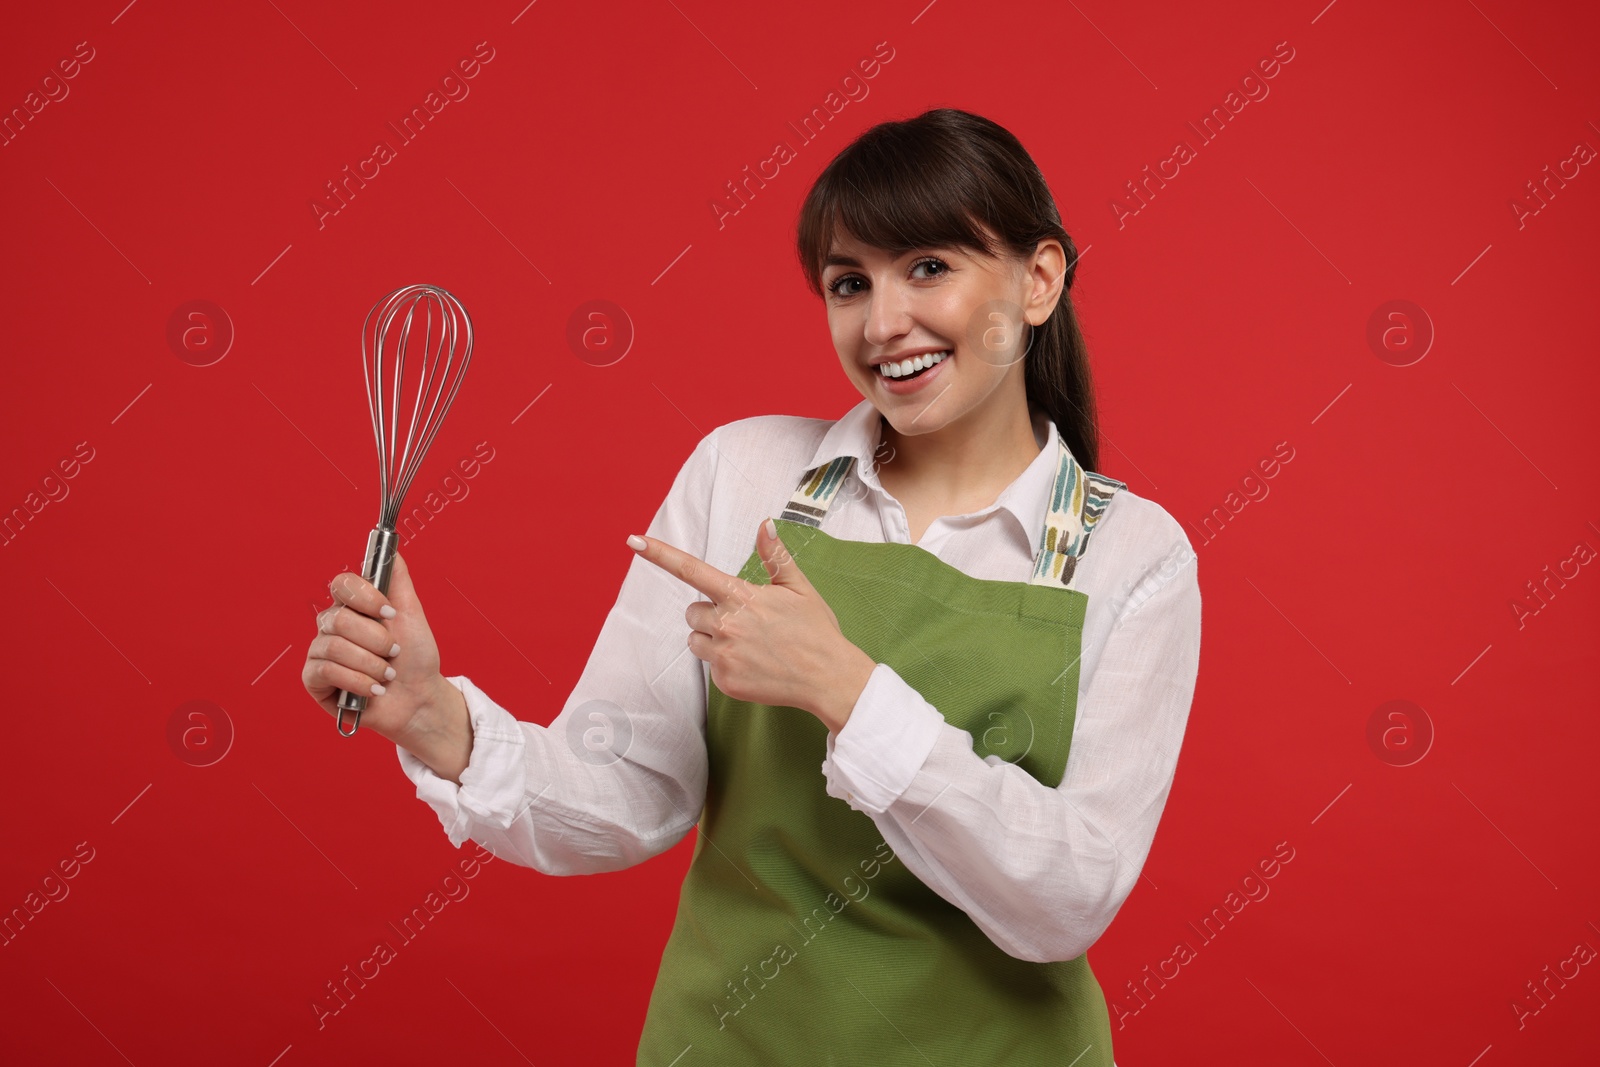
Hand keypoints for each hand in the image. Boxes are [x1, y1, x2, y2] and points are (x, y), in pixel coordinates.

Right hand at [301, 553, 450, 741]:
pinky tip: (372, 690)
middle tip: (394, 653)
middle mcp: (332, 626)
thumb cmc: (415, 658)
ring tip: (386, 676)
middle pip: (339, 618)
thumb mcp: (412, 614)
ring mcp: (320, 652)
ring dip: (371, 665)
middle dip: (376, 640)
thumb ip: (398, 580)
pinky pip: (325, 671)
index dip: (365, 597)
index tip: (389, 613)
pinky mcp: (314, 680)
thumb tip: (392, 547)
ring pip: (334, 647)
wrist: (418, 698)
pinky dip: (356, 681)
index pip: (341, 584)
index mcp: (353, 607)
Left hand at [629, 517, 875, 730]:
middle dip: (710, 614)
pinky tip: (753, 665)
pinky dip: (725, 664)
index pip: (692, 570)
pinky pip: (710, 666)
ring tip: (749, 644)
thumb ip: (775, 557)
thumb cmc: (815, 631)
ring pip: (696, 639)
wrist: (829, 679)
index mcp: (741, 596)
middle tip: (745, 621)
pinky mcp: (725, 681)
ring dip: (712, 639)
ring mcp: (724, 655)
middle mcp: (727, 625)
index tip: (634, 541)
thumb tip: (764, 524)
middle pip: (692, 611)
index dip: (660, 554)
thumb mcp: (799, 588)